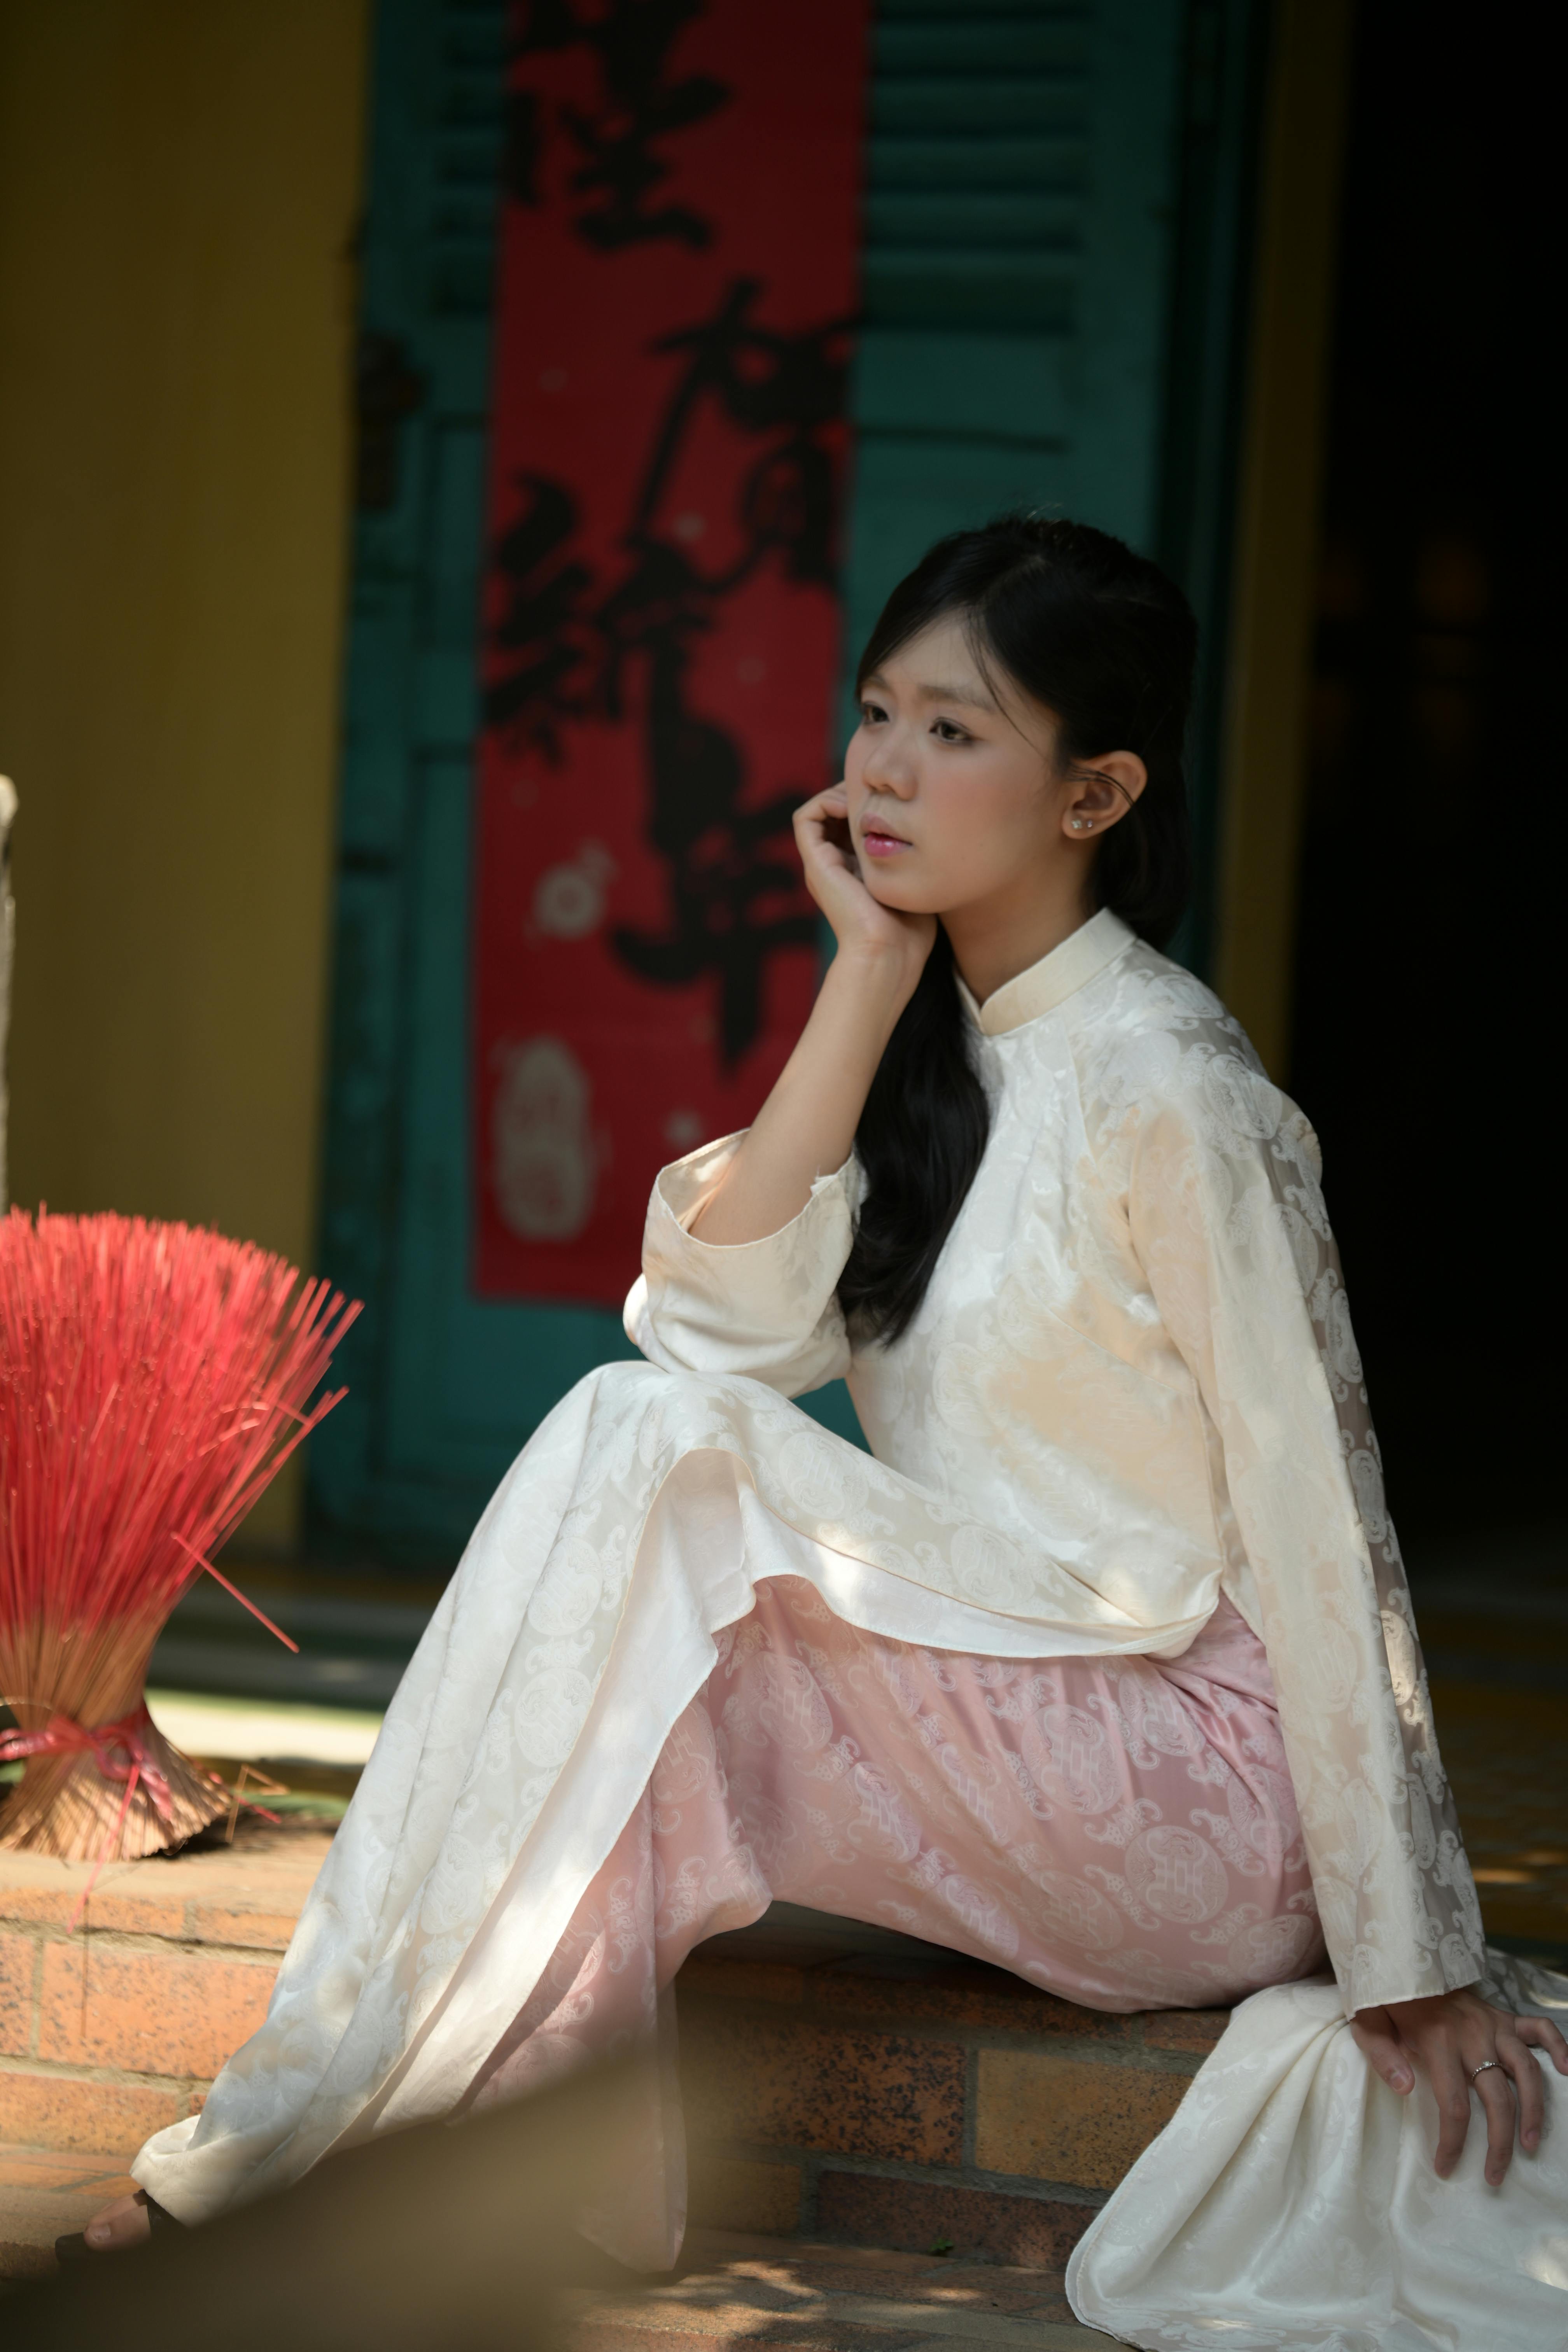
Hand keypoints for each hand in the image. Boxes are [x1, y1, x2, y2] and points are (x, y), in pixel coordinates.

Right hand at [793, 785, 935, 999]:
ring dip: (840, 794)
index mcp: (855, 872)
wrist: (888, 954)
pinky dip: (826, 802)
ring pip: (819, 810)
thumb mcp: (915, 885)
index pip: (853, 824)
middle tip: (884, 792)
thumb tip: (932, 835)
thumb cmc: (910, 932)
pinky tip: (856, 808)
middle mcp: (835, 865)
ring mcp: (823, 864)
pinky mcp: (816, 863)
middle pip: (836, 813)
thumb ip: (915, 862)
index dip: (870, 804)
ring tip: (868, 797)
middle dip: (857, 794)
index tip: (896, 801)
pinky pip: (806, 818)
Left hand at [1352, 1986, 1567, 2183]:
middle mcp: (1472, 2035)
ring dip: (1534, 2110)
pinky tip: (1567, 2071)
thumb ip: (1382, 2056)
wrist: (1403, 1959)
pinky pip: (1539, 2029)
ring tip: (1531, 2144)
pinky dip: (1558, 2047)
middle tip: (1495, 2175)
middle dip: (1499, 2143)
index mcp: (1437, 2041)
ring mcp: (1492, 2024)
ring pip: (1526, 2071)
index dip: (1454, 2142)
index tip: (1446, 2168)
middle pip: (1497, 2097)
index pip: (1454, 2104)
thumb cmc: (1385, 1998)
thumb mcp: (1367, 2022)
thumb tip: (1406, 2089)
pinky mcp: (1503, 2015)